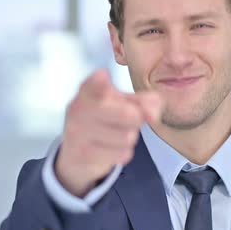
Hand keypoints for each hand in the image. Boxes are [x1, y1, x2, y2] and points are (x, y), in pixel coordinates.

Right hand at [55, 69, 162, 196]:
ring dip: (129, 137)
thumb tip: (153, 116)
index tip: (102, 75)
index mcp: (89, 90)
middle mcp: (79, 108)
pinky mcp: (82, 154)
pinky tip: (110, 149)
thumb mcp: (126, 103)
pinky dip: (123, 153)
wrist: (79, 152)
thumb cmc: (106, 119)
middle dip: (137, 118)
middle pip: (129, 114)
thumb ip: (146, 102)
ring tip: (116, 134)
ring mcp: (77, 132)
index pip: (94, 84)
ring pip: (128, 136)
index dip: (99, 80)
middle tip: (130, 117)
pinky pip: (122, 154)